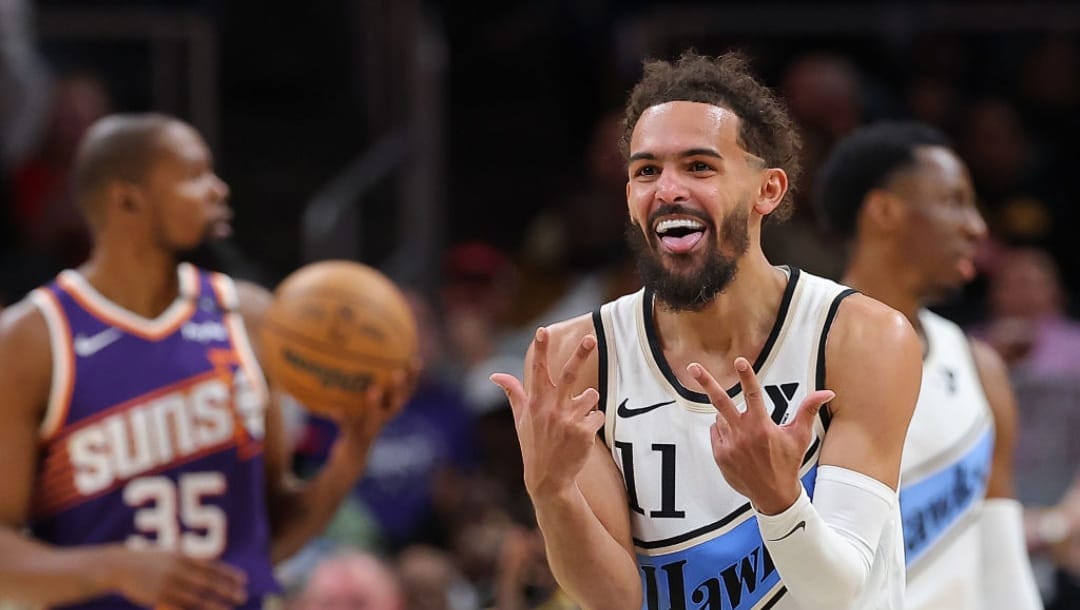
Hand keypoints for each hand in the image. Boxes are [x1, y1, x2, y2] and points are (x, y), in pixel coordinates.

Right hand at [103, 547, 246, 609]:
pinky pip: (179, 607)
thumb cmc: (149, 562)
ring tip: (229, 609)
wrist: (119, 566)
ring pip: (195, 598)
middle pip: (207, 582)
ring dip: (214, 605)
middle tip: (243, 596)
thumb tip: (211, 568)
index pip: (211, 566)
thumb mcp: (170, 556)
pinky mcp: (156, 597)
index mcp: (183, 557)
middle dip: (226, 590)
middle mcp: (177, 570)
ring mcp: (167, 584)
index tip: (243, 580)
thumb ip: (189, 563)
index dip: (228, 574)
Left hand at [332, 358, 421, 457]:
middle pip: (398, 402)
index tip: (415, 359)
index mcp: (389, 406)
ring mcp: (371, 428)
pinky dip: (341, 417)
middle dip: (400, 388)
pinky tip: (333, 409)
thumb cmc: (356, 419)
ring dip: (376, 404)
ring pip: (377, 417)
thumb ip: (358, 379)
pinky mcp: (356, 438)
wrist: (351, 453)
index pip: (406, 390)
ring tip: (373, 391)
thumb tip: (348, 347)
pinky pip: (348, 426)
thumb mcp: (359, 400)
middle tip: (398, 373)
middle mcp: (384, 417)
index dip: (413, 377)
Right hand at [490, 327, 602, 497]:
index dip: (540, 349)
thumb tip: (494, 375)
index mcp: (536, 402)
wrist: (549, 479)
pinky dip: (593, 422)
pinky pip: (598, 415)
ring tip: (575, 420)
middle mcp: (551, 409)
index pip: (538, 370)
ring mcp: (568, 420)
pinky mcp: (584, 432)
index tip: (543, 330)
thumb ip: (513, 393)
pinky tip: (581, 436)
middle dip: (580, 354)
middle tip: (591, 338)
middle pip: (570, 374)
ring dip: (588, 403)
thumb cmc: (534, 445)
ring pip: (591, 395)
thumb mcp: (520, 419)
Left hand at [691, 357, 834, 514]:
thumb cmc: (788, 463)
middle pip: (721, 401)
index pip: (753, 394)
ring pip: (721, 417)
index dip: (746, 376)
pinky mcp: (719, 455)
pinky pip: (716, 432)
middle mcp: (743, 434)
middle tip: (693, 367)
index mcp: (762, 426)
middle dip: (707, 382)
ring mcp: (729, 445)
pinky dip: (723, 431)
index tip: (739, 361)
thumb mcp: (800, 436)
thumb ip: (808, 410)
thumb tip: (827, 392)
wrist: (773, 495)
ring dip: (729, 417)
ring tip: (746, 434)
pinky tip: (738, 443)